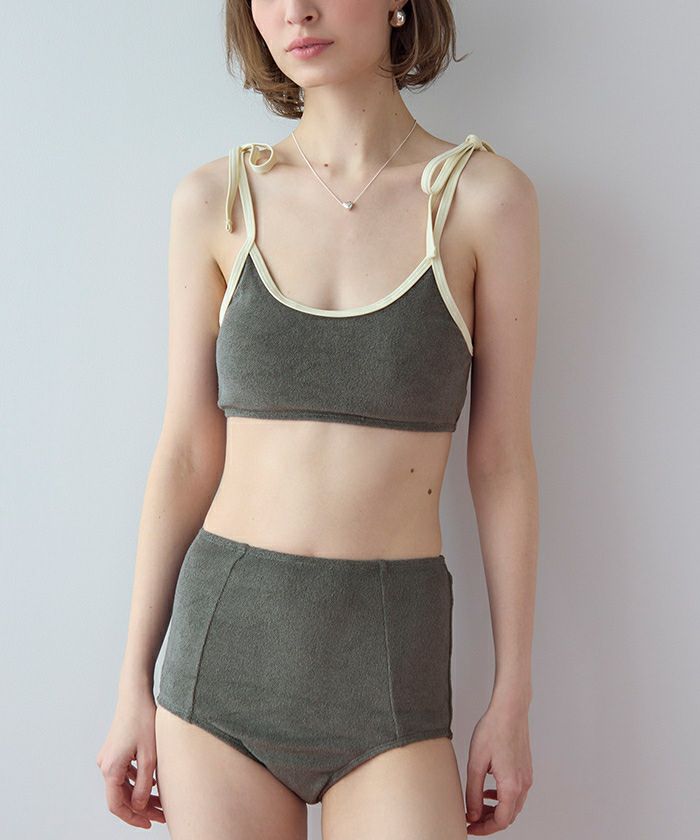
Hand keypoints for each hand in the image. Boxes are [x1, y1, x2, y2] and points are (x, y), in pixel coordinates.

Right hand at [96, 690, 166, 828]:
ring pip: (124, 785)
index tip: (149, 823)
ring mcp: (109, 757)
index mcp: (111, 769)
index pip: (118, 805)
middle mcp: (105, 765)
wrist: (135, 694)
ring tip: (161, 801)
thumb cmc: (143, 720)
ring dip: (141, 795)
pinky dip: (138, 781)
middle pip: (122, 796)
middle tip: (162, 814)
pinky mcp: (115, 750)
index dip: (133, 818)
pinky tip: (153, 782)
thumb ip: (144, 785)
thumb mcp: (150, 757)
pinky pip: (124, 773)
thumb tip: (140, 806)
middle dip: (142, 807)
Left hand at [464, 702, 532, 834]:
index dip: (484, 829)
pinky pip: (516, 793)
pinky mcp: (525, 769)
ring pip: (513, 806)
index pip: (500, 821)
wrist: (510, 710)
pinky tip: (489, 791)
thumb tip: (473, 814)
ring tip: (478, 806)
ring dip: (496, 810)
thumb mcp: (476, 763)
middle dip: (489, 822)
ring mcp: (526, 777)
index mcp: (511, 786)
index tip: (470, 827)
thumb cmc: (493, 730)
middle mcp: (523, 784)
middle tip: (471, 819)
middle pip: (508, 817)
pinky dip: (502, 798)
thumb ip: (474, 792)